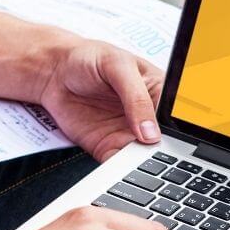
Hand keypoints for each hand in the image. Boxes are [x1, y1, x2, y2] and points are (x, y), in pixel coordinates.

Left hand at [37, 37, 164, 160]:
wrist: (52, 72)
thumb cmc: (88, 58)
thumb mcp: (117, 66)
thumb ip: (136, 97)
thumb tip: (151, 131)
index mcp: (158, 93)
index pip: (176, 116)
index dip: (177, 129)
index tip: (170, 138)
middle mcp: (146, 117)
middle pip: (164, 142)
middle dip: (162, 152)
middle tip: (156, 154)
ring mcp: (128, 134)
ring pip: (144, 158)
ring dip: (143, 165)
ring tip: (141, 164)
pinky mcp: (108, 147)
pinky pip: (120, 165)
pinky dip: (121, 171)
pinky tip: (122, 169)